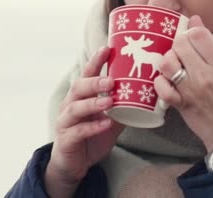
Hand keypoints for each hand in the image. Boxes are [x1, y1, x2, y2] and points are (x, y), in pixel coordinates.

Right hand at [45, 46, 124, 197]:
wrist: (74, 165)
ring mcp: (65, 122)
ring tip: (110, 101)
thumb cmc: (91, 137)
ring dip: (93, 103)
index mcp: (80, 96)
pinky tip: (106, 124)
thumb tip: (147, 94)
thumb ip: (123, 107)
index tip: (107, 48)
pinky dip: (93, 126)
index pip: (87, 74)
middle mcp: (70, 105)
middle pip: (78, 87)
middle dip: (94, 82)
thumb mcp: (110, 120)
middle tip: (111, 80)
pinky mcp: (66, 140)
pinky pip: (79, 131)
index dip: (95, 61)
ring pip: (75, 108)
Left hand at [154, 15, 212, 152]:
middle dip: (178, 44)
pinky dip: (160, 82)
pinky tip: (166, 82)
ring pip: (167, 62)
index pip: (199, 34)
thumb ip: (211, 47)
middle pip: (180, 44)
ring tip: (174, 66)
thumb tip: (195, 20)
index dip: (191, 31)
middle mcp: (206, 75)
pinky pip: (162, 87)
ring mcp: (191, 90)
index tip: (192, 39)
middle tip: (182, 53)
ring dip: (168, 60)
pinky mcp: (181, 104)